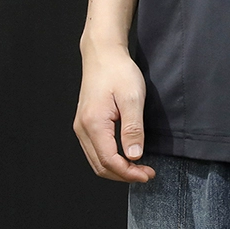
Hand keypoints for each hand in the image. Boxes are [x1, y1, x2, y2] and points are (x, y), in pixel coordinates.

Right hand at [73, 43, 155, 182]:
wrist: (103, 53)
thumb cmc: (118, 71)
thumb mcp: (133, 97)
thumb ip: (133, 128)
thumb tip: (134, 156)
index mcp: (93, 124)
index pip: (109, 161)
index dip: (129, 173)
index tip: (147, 174)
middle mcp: (83, 129)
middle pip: (100, 166)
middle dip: (124, 175)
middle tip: (146, 174)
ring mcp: (82, 127)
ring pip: (96, 160)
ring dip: (117, 168)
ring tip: (138, 168)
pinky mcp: (86, 123)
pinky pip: (96, 149)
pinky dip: (110, 159)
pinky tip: (126, 156)